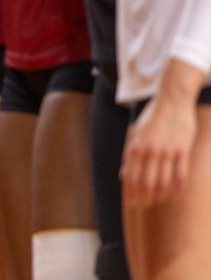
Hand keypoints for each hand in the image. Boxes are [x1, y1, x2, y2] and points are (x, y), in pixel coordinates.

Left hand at [122, 93, 197, 207]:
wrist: (173, 101)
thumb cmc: (153, 118)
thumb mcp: (136, 135)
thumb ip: (130, 156)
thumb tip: (124, 176)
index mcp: (136, 147)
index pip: (131, 177)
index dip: (131, 193)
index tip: (132, 204)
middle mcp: (150, 151)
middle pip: (147, 183)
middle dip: (145, 198)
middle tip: (145, 206)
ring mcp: (167, 151)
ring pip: (164, 182)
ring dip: (161, 196)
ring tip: (159, 201)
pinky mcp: (183, 151)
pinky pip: (181, 176)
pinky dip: (178, 189)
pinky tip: (175, 196)